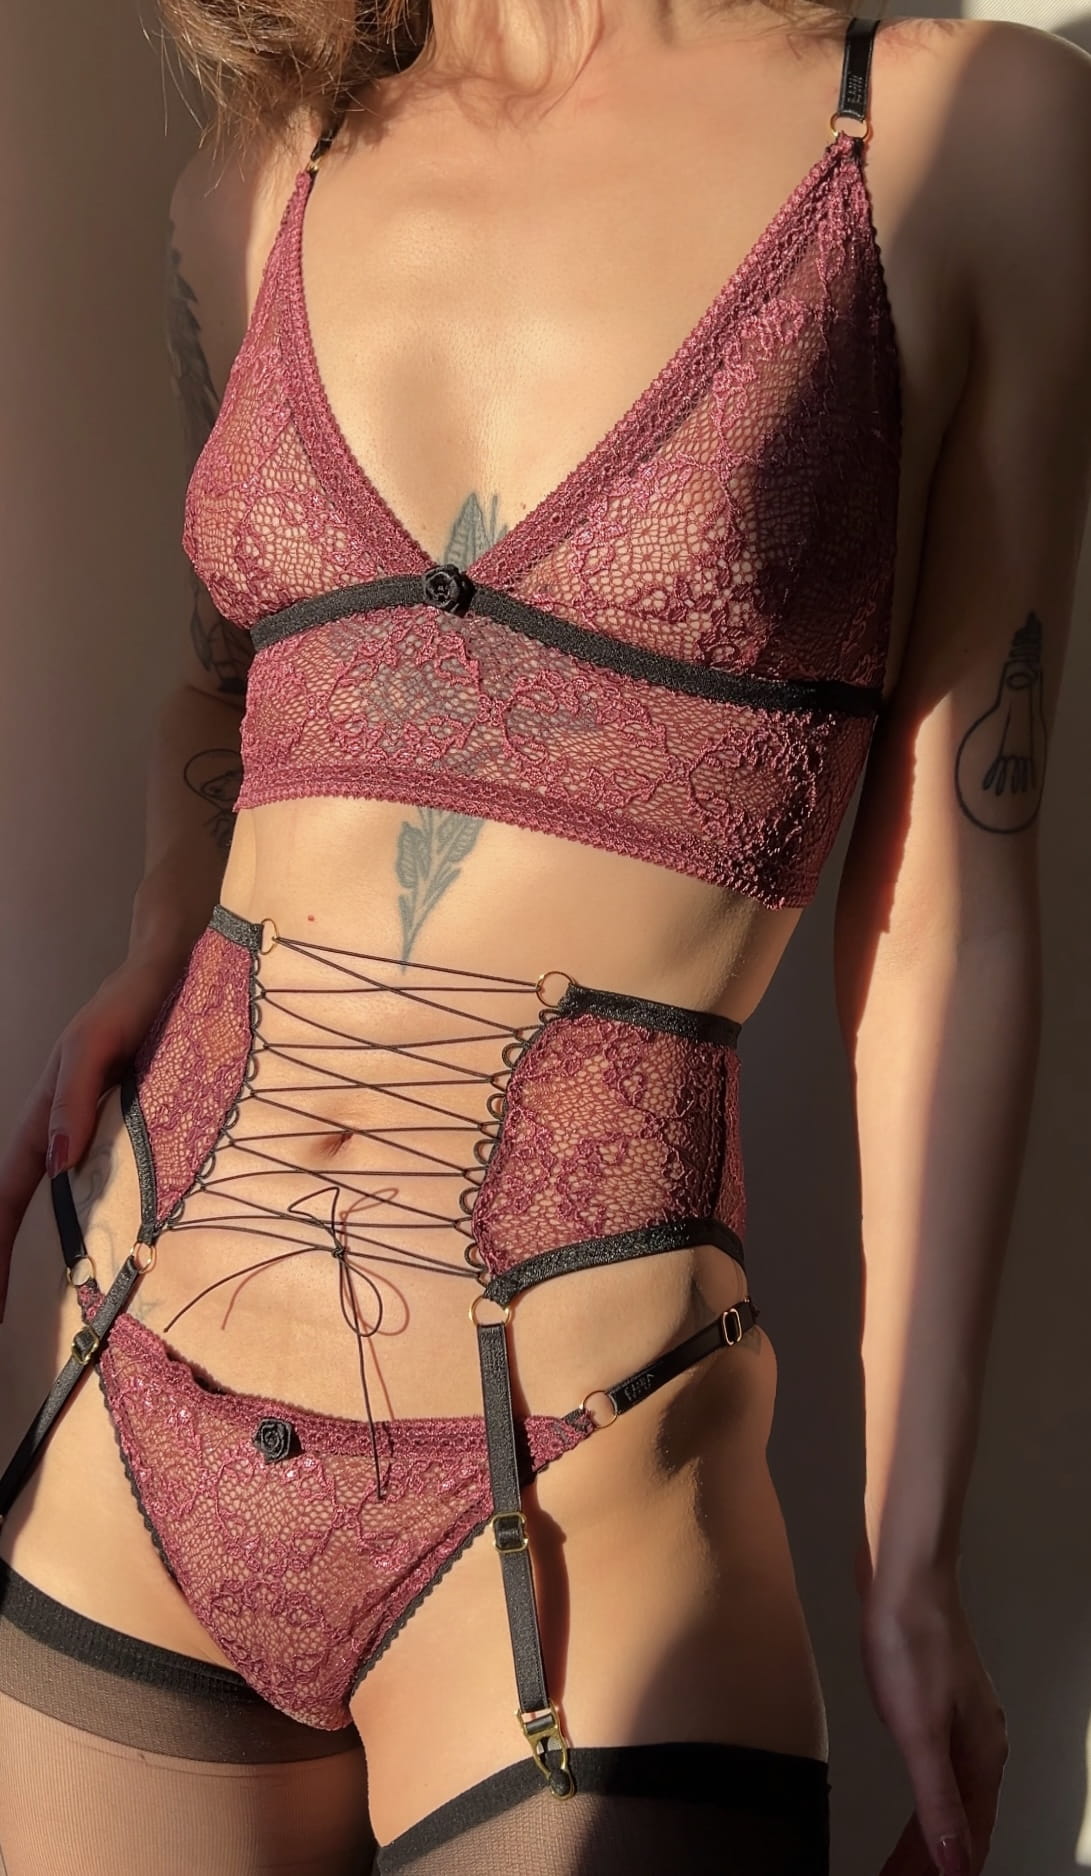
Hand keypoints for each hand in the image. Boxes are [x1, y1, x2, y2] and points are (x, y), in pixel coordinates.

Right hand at [0, 948, 182, 1319]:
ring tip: (34, 1294)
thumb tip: (56, 1165)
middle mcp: (57, 1130)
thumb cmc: (128, 1003)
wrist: (166, 967)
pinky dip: (74, 1215)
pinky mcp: (114, 1125)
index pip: (6, 1195)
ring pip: (46, 1197)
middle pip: (14, 1203)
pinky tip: (90, 1240)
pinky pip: (87, 1179)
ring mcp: (82, 1130)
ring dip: (32, 1243)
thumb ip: (76, 1100)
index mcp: (43, 1118)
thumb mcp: (97, 1045)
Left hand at [861, 1573, 1008, 1874]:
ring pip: (950, 1791)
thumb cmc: (912, 1643)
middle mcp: (980, 1740)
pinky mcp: (937, 1695)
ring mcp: (960, 1716)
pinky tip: (913, 1795)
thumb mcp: (919, 1732)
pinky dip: (924, 1794)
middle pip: (963, 1818)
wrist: (904, 1573)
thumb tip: (957, 1865)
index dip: (945, 1870)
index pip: (971, 1836)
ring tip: (903, 1858)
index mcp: (982, 1754)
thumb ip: (938, 1801)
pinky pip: (937, 1763)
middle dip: (934, 1856)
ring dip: (929, 1829)